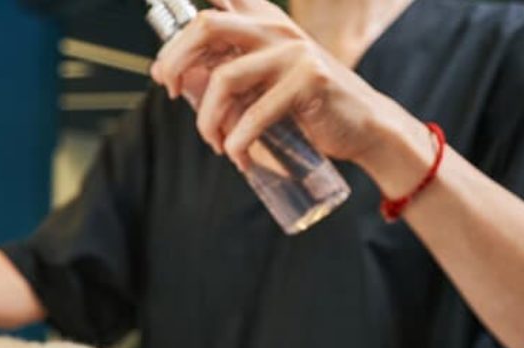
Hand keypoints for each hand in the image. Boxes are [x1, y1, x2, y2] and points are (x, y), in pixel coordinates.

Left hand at [149, 0, 428, 179]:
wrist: (362, 126)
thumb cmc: (304, 106)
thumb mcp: (264, 77)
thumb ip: (229, 67)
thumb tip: (176, 77)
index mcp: (262, 21)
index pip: (218, 2)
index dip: (181, 30)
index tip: (161, 69)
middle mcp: (275, 28)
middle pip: (205, 27)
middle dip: (174, 62)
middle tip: (173, 94)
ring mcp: (293, 51)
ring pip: (223, 78)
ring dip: (208, 120)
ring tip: (215, 143)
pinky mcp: (309, 80)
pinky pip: (253, 114)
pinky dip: (237, 142)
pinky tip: (238, 156)